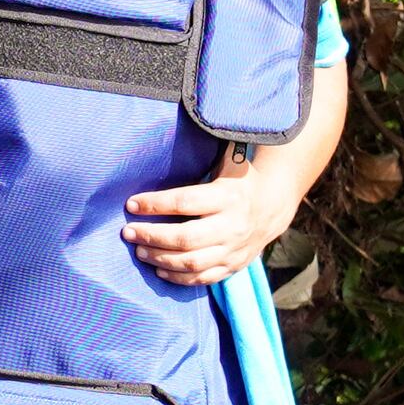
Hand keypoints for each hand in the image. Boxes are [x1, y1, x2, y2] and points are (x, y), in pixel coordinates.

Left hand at [124, 161, 290, 287]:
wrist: (275, 205)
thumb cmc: (241, 178)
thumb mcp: (230, 160)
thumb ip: (206, 151)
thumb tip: (185, 126)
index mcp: (228, 196)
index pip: (185, 202)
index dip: (155, 204)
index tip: (131, 204)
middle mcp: (232, 225)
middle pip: (185, 238)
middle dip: (152, 236)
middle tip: (128, 233)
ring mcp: (233, 249)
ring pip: (191, 262)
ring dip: (160, 259)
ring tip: (139, 250)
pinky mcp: (233, 265)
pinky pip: (203, 278)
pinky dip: (179, 278)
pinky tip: (159, 270)